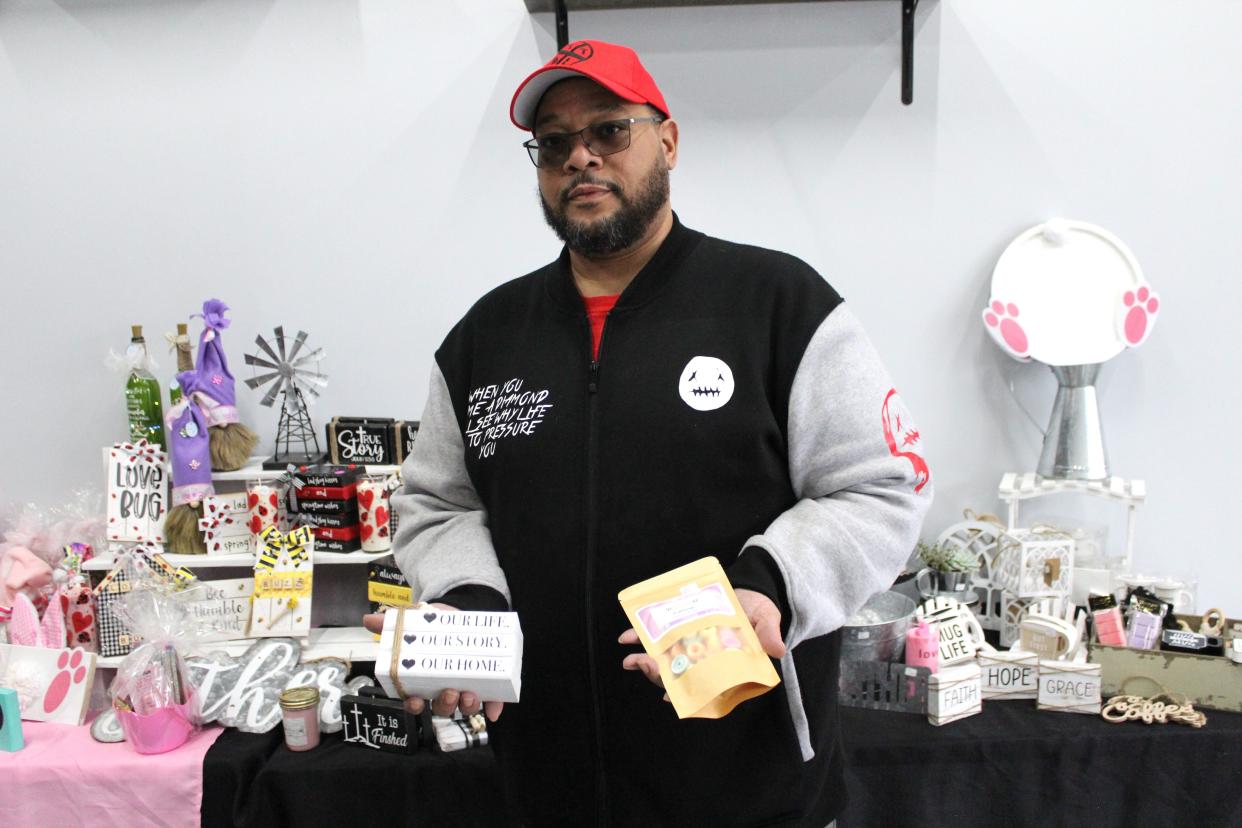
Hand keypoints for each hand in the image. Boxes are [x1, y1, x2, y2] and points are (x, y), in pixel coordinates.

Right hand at [363, 606, 503, 722]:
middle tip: (450, 692)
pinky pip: (491, 700)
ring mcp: (465, 688)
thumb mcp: (414, 621)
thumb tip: (369, 620)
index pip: (415, 701)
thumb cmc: (435, 626)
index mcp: (424, 680)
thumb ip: (393, 623)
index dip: (414, 705)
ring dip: (468, 706)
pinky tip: (494, 711)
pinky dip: (493, 706)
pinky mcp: (487, 684)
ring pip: (465, 707)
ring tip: (470, 694)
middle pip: (442, 707)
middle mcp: (443, 689)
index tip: (415, 701)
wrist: (462, 616)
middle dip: (446, 705)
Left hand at [617, 588, 785, 692]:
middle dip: (660, 676)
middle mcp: (706, 661)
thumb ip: (769, 633)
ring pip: (666, 663)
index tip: (669, 696)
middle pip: (681, 677)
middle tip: (645, 667)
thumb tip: (776, 650)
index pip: (706, 687)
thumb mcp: (767, 619)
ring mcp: (691, 647)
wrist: (750, 588)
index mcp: (727, 666)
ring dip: (645, 663)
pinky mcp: (681, 631)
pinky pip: (659, 639)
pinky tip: (626, 638)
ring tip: (630, 661)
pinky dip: (641, 639)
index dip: (687, 694)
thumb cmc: (760, 609)